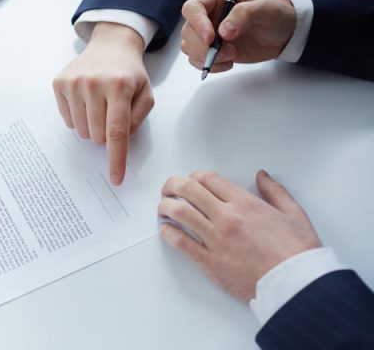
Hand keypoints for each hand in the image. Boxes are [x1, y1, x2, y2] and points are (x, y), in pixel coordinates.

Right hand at [53, 22, 154, 184]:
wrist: (110, 45)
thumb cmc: (129, 72)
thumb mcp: (145, 93)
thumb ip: (137, 119)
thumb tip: (120, 141)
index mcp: (119, 86)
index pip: (116, 132)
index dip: (116, 159)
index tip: (116, 178)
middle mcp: (94, 83)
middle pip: (97, 135)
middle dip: (106, 134)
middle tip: (112, 114)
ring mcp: (73, 83)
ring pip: (81, 130)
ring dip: (92, 126)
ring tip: (99, 106)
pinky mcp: (59, 83)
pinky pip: (68, 120)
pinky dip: (78, 117)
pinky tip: (86, 101)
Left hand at [157, 170, 321, 301]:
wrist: (297, 285)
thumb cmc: (297, 253)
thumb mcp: (294, 214)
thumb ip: (275, 192)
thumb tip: (261, 176)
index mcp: (245, 203)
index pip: (208, 178)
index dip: (194, 176)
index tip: (191, 181)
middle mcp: (226, 217)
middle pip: (187, 190)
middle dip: (172, 185)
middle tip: (168, 190)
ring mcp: (215, 240)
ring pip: (179, 213)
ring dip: (165, 206)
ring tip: (164, 208)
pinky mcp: (209, 262)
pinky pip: (180, 242)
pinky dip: (168, 232)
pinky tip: (166, 230)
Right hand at [180, 0, 297, 72]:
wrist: (283, 36)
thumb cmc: (276, 17)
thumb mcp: (266, 10)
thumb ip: (244, 15)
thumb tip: (224, 30)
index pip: (193, 8)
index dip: (197, 23)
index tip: (211, 38)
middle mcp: (208, 16)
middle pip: (188, 31)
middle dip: (204, 46)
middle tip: (229, 52)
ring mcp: (208, 34)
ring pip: (189, 47)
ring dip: (206, 57)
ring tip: (231, 57)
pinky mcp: (211, 50)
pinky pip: (196, 60)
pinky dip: (209, 65)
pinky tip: (227, 63)